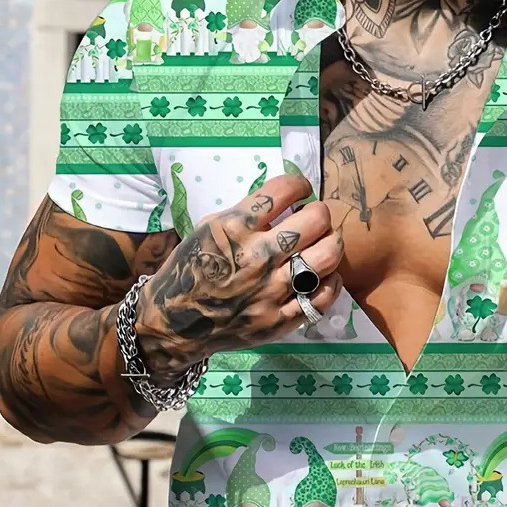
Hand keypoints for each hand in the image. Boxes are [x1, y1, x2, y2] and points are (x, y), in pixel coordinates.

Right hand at [134, 173, 342, 383]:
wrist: (174, 323)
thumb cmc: (191, 269)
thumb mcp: (208, 230)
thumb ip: (245, 215)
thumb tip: (284, 202)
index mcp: (234, 228)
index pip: (283, 190)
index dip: (300, 184)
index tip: (302, 190)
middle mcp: (256, 257)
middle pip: (314, 221)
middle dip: (320, 213)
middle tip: (317, 218)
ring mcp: (270, 291)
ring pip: (324, 258)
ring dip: (333, 243)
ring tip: (327, 242)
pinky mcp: (278, 320)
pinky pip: (320, 298)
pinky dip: (330, 282)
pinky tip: (326, 276)